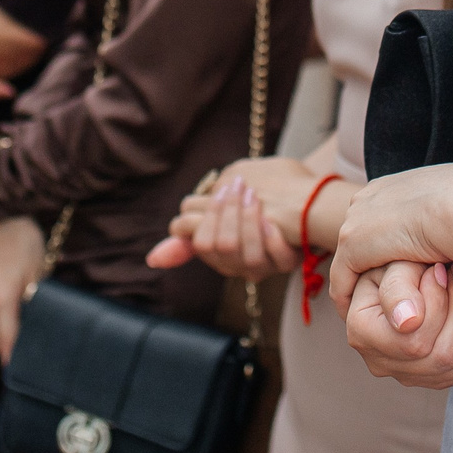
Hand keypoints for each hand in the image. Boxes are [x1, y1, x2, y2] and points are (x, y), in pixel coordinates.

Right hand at [0, 216, 45, 361]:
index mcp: (1, 296)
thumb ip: (34, 302)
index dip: (13, 355)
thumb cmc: (26, 241)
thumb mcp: (38, 273)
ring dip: (0, 333)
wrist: (1, 214)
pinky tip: (8, 319)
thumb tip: (36, 326)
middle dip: (7, 347)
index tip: (20, 369)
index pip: (6, 336)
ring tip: (16, 343)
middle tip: (23, 359)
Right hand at [146, 157, 329, 271]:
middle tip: (236, 186)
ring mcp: (265, 266)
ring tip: (253, 194)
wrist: (300, 198)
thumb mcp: (219, 212)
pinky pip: (279, 257)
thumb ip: (187, 236)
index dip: (208, 218)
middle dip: (227, 213)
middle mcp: (241, 266)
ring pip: (248, 256)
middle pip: (222, 247)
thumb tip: (152, 259)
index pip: (202, 243)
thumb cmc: (256, 202)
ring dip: (249, 219)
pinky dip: (273, 234)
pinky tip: (273, 215)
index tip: (219, 192)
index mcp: (220, 256)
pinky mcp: (289, 261)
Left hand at [328, 162, 452, 306]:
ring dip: (360, 286)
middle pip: (361, 236)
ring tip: (368, 311)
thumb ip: (451, 231)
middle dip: (368, 264)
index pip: (381, 217)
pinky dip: (349, 299)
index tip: (395, 269)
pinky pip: (343, 280)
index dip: (387, 246)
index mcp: (397, 186)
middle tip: (379, 296)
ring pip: (351, 261)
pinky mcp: (355, 242)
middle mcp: (372, 196)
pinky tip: (357, 318)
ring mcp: (360, 218)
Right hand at [345, 260, 452, 388]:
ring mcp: (412, 376)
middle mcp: (382, 363)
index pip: (413, 341)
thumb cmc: (397, 259)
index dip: (436, 304)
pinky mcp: (441, 376)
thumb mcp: (391, 262)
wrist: (409, 271)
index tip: (440, 269)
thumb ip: (398, 288)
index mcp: (361, 335)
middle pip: (442, 356)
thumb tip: (409, 323)